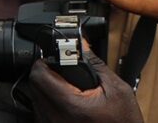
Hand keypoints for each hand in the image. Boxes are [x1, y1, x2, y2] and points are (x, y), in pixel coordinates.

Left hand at [28, 44, 144, 122]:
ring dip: (46, 89)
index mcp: (69, 105)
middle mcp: (54, 117)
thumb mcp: (117, 90)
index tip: (54, 60)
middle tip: (63, 74)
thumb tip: (80, 43)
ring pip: (35, 98)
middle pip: (34, 85)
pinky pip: (40, 111)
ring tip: (67, 89)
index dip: (44, 62)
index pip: (38, 74)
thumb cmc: (123, 122)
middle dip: (46, 74)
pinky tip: (65, 103)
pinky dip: (48, 103)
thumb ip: (95, 64)